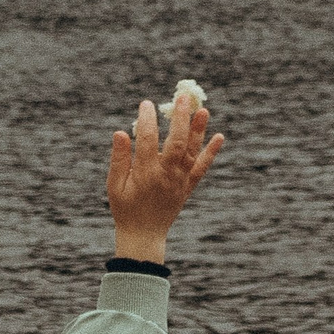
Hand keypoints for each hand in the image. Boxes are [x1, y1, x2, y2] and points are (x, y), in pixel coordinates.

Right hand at [107, 92, 225, 264]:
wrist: (144, 235)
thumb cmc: (125, 208)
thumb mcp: (114, 185)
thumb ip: (119, 159)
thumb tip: (120, 132)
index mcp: (145, 174)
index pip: (147, 140)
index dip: (147, 120)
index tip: (147, 104)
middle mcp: (166, 175)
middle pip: (176, 142)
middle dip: (180, 119)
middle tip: (183, 98)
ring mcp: (180, 181)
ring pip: (192, 152)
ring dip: (198, 131)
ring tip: (203, 110)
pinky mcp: (188, 186)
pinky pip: (202, 168)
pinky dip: (211, 153)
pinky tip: (219, 136)